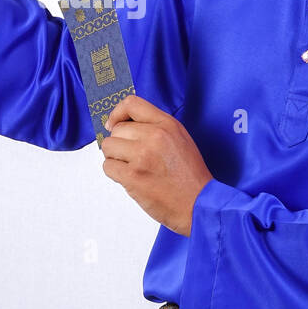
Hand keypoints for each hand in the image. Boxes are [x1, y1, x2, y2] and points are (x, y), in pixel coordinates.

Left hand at [100, 94, 213, 236]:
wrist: (199, 204)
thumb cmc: (190, 176)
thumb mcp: (180, 139)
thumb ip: (156, 128)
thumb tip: (123, 125)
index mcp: (167, 124)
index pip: (131, 104)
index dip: (117, 113)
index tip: (114, 125)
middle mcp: (154, 136)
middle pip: (117, 129)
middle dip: (119, 144)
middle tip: (132, 157)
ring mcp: (142, 155)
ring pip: (108, 147)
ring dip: (115, 158)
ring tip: (131, 168)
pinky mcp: (133, 176)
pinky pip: (108, 167)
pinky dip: (115, 174)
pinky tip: (130, 179)